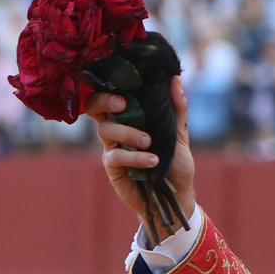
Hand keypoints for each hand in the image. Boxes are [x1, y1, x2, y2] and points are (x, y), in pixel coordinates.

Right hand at [88, 76, 196, 240]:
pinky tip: (152, 160)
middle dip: (104, 101)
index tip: (122, 83)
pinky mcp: (113, 168)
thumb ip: (177, 107)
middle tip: (123, 105)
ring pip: (105, 131)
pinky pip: (115, 157)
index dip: (106, 86)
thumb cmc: (175, 162)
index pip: (109, 94)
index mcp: (130, 117)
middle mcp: (116, 129)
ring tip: (149, 142)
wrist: (177, 194)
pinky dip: (134, 157)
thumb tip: (175, 79)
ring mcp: (112, 148)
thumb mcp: (179, 133)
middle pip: (94, 108)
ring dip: (127, 133)